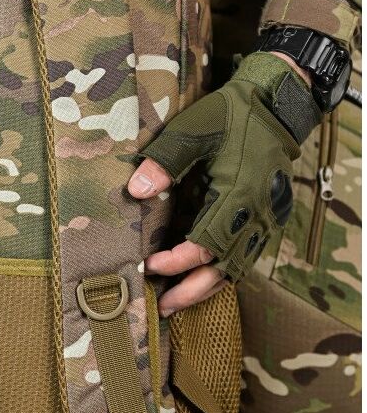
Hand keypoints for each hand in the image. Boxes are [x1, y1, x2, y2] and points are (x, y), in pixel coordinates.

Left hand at [127, 52, 318, 314]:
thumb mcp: (194, 128)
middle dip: (191, 290)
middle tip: (161, 306)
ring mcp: (265, 219)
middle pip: (224, 267)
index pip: (206, 243)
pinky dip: (222, 274)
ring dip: (205, 289)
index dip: (177, 260)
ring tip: (175, 303)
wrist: (275, 106)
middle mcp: (256, 214)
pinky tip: (199, 282)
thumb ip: (166, 160)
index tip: (149, 264)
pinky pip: (245, 257)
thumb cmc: (231, 115)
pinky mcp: (266, 219)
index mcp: (238, 194)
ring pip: (237, 268)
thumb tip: (137, 191)